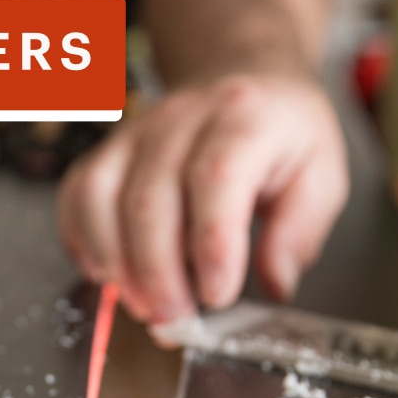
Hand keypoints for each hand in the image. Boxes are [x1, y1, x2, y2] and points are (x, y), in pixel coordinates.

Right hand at [57, 72, 348, 322]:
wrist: (242, 78)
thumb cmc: (279, 134)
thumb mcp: (320, 174)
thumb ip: (301, 230)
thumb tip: (275, 280)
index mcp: (244, 120)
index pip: (216, 178)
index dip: (211, 244)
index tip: (217, 294)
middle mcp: (181, 120)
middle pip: (149, 199)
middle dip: (159, 274)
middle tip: (177, 319)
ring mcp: (135, 134)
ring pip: (102, 197)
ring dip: (117, 264)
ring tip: (144, 305)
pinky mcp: (107, 152)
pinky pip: (77, 196)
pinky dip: (83, 242)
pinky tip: (109, 274)